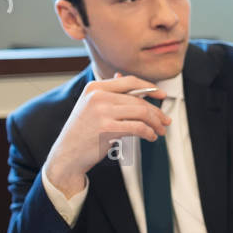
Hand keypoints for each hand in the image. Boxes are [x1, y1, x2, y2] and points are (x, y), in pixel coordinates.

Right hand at [42, 73, 170, 196]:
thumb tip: (122, 78)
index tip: (162, 95)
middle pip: (138, 100)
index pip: (129, 81)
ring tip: (160, 130)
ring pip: (141, 113)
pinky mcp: (107, 128)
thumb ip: (109, 92)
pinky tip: (150, 136)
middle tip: (165, 121)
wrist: (67, 155)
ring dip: (155, 123)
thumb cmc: (82, 132)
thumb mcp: (91, 106)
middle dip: (156, 112)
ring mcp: (102, 112)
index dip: (150, 87)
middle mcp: (97, 97)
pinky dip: (149, 133)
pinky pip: (138, 127)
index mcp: (94, 88)